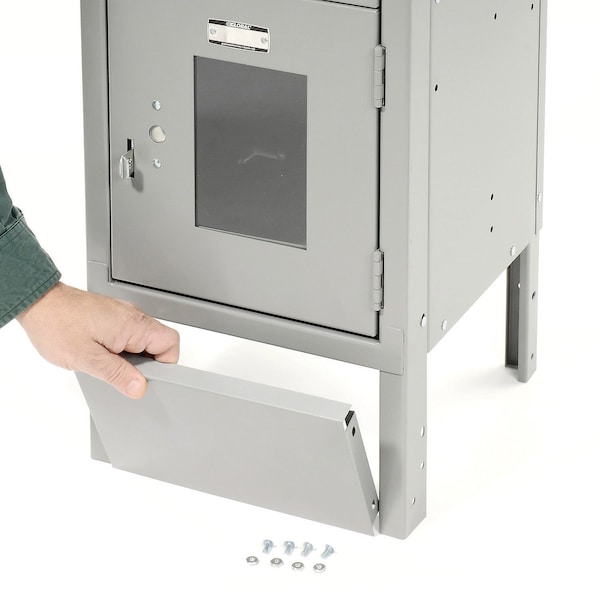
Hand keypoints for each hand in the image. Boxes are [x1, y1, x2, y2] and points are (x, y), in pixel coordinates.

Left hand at [17, 282, 179, 398]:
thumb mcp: (86, 358)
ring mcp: (124, 314)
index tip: (148, 377)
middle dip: (146, 363)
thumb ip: (117, 374)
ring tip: (106, 362)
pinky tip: (101, 353)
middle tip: (122, 372)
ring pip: (144, 340)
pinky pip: (130, 334)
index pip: (171, 343)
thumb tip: (139, 387)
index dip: (165, 364)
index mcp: (134, 324)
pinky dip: (121, 348)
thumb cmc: (56, 324)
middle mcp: (133, 315)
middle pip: (159, 342)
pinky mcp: (113, 315)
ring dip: (132, 356)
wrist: (37, 302)